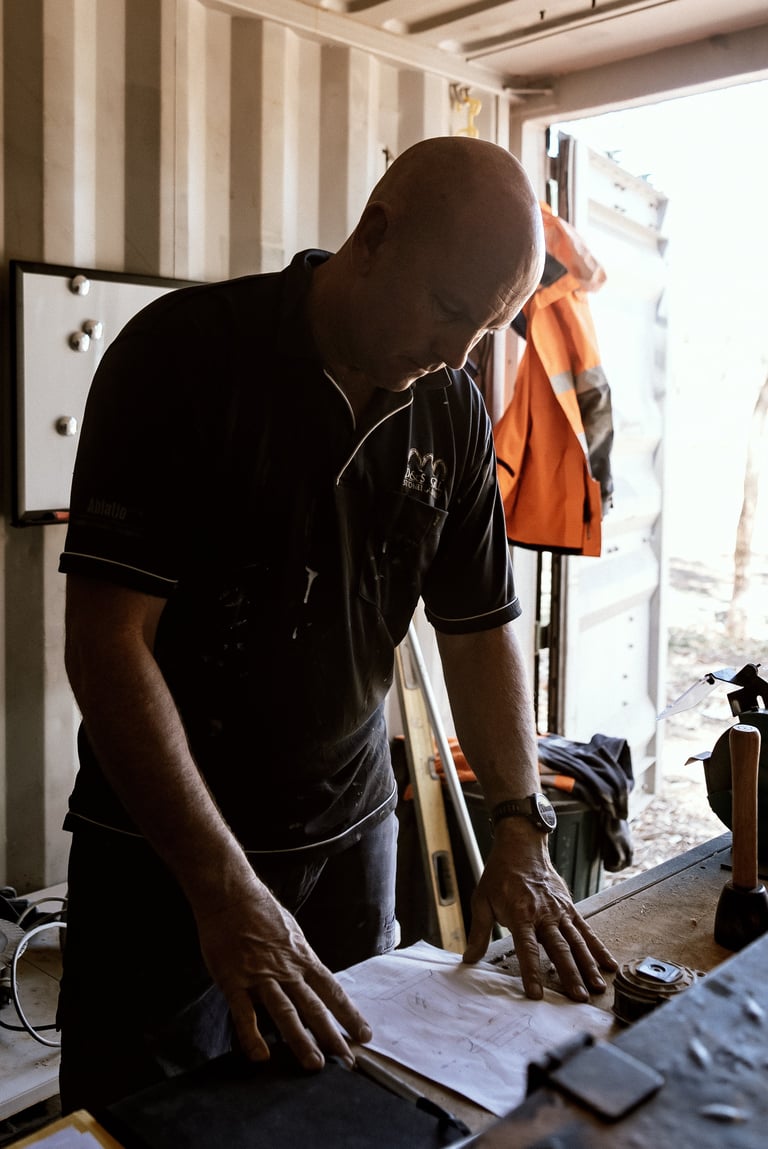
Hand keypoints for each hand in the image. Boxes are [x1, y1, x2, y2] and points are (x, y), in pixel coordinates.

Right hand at [194, 883, 371, 1070]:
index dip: (349, 1014)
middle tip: (347, 1062)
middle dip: (332, 1035)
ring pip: (285, 1013)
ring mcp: (260, 976)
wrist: (231, 896)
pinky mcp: (234, 981)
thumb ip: (299, 958)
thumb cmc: (261, 912)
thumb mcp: (291, 933)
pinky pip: (244, 1013)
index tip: (364, 1035)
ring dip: (300, 1041)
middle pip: (314, 1007)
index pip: (331, 990)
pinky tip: (261, 1056)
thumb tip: (311, 978)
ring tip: (314, 1065)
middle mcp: (286, 970)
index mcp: (302, 957)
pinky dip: (252, 1036)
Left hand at [462, 822, 616, 1000]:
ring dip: (588, 965)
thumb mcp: (482, 901)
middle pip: (559, 948)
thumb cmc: (500, 874)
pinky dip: (598, 947)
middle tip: (579, 998)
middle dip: (570, 974)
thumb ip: (478, 932)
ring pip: (577, 941)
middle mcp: (543, 914)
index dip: (531, 971)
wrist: (521, 846)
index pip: (527, 948)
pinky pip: (585, 930)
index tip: (537, 993)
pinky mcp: (569, 907)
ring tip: (598, 987)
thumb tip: (469, 959)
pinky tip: (608, 964)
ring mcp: (559, 910)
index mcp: (520, 914)